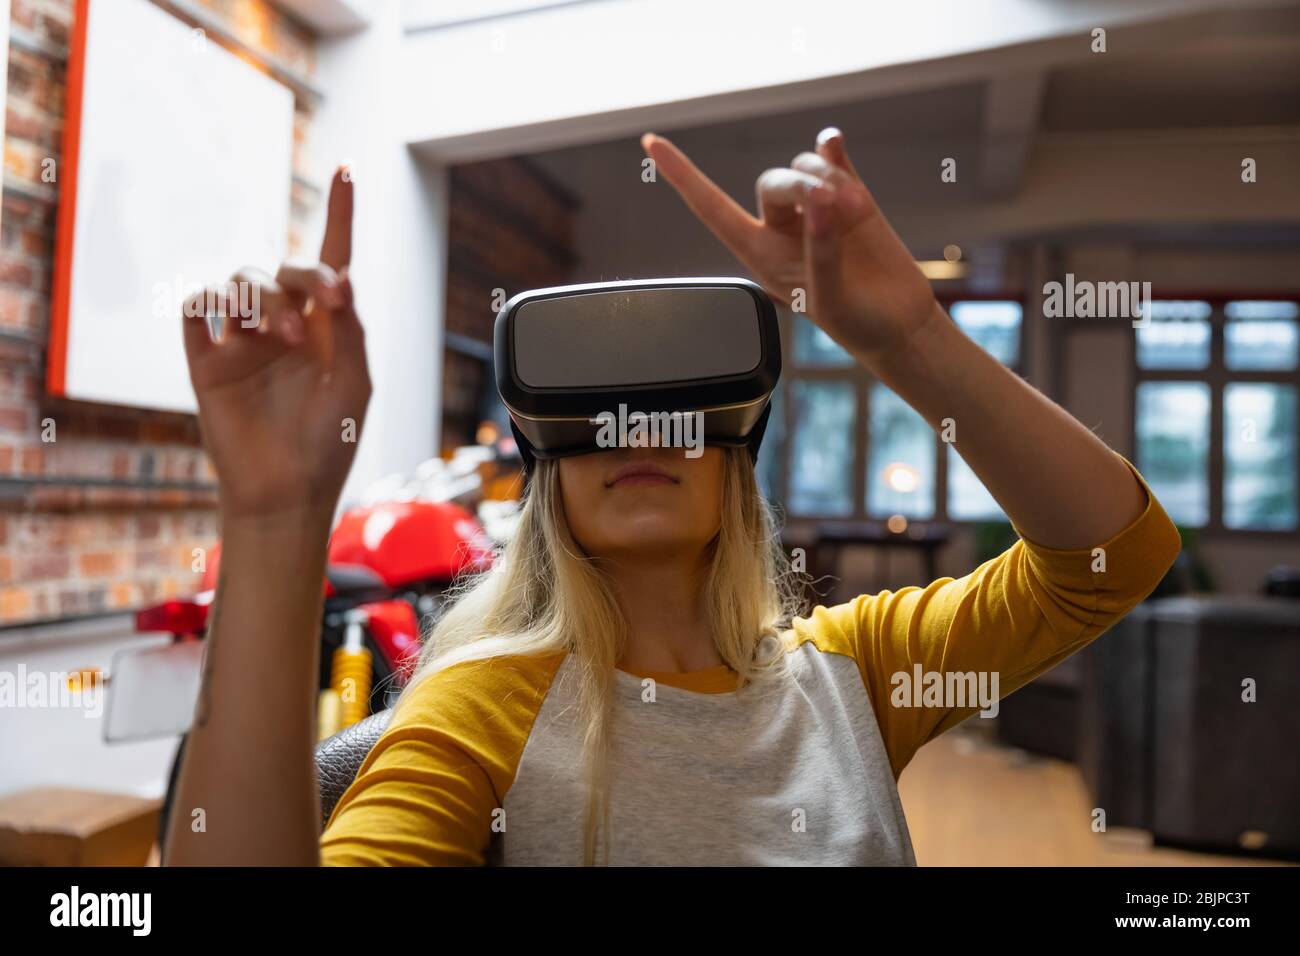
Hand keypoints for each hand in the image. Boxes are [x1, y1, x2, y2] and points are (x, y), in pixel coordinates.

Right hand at [182, 169, 370, 520]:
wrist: (287, 491)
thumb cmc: (329, 442)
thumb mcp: (354, 384)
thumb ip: (350, 330)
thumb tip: (344, 276)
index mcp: (326, 328)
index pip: (332, 260)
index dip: (338, 214)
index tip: (346, 169)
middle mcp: (284, 325)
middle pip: (285, 268)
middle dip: (307, 275)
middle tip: (327, 300)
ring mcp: (242, 340)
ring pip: (241, 281)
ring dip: (266, 298)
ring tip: (284, 338)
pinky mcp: (206, 359)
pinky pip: (197, 308)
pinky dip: (213, 302)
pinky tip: (236, 326)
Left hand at [642, 127, 937, 357]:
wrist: (900, 324)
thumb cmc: (856, 322)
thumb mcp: (830, 296)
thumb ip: (821, 249)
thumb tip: (823, 202)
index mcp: (761, 256)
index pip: (713, 210)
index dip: (683, 177)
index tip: (651, 143)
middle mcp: (783, 229)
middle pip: (773, 183)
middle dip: (801, 185)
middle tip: (831, 200)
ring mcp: (818, 210)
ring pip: (805, 169)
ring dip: (827, 176)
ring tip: (854, 206)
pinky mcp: (852, 200)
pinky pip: (834, 161)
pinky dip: (830, 148)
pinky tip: (832, 142)